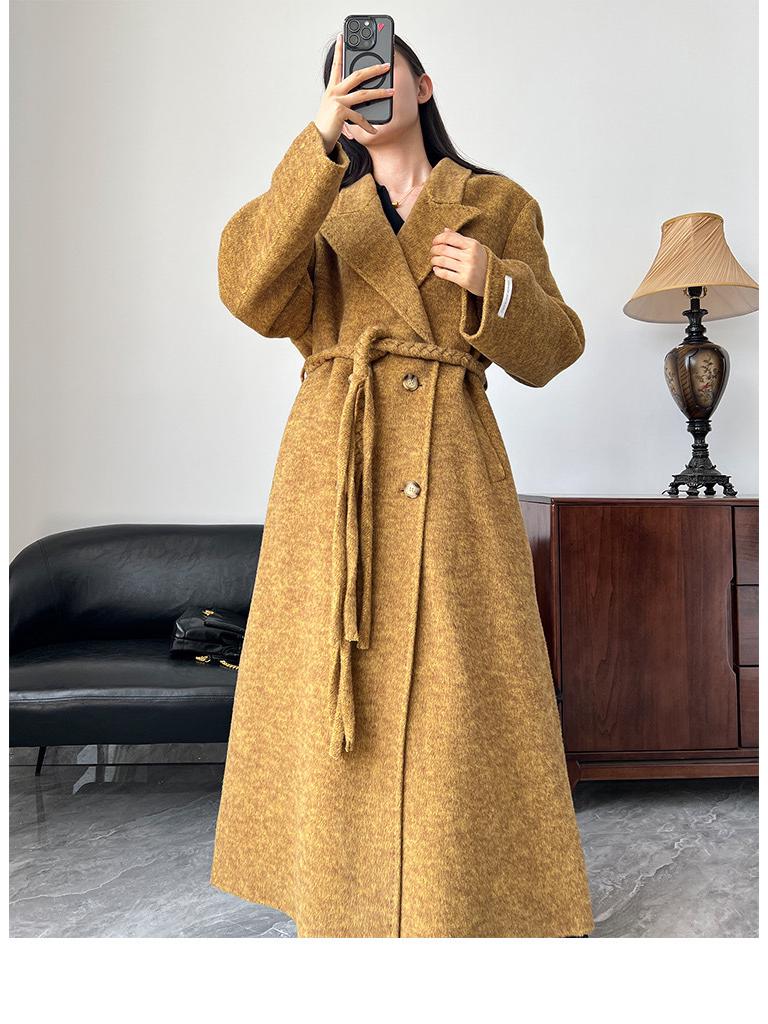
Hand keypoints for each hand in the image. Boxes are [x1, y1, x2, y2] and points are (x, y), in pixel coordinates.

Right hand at [313, 34, 394, 153]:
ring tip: (392, 91)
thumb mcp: (335, 108)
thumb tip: (364, 97)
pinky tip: (375, 130)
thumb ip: (346, 99)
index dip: (339, 50)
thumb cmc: (327, 125)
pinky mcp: (341, 112)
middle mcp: (333, 92)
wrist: (317, 140)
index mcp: (331, 88)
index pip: (336, 65)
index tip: (342, 37)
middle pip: (357, 75)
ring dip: (380, 93)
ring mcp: (337, 101)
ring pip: (363, 94)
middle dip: (373, 69)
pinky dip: (368, 125)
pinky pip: (360, 117)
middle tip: (386, 65)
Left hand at [430, 228, 487, 296]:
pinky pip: (445, 274)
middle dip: (434, 250)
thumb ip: (459, 238)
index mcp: (472, 245)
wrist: (495, 280)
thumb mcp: (474, 247)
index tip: (434, 242)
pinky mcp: (464, 280)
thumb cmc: (482, 261)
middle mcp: (470, 256)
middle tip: (432, 252)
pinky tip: (436, 269)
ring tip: (433, 260)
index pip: (449, 238)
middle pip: (443, 249)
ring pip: (442, 261)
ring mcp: (467, 269)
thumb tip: (445, 230)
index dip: (438, 239)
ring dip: (434, 260)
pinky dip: (438, 271)